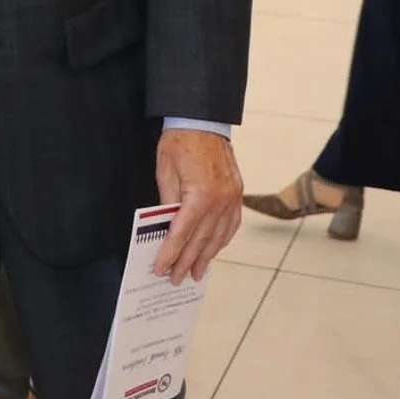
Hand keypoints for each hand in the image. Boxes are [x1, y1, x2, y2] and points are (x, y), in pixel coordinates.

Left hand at [153, 130, 242, 282]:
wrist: (203, 119)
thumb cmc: (180, 142)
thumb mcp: (164, 172)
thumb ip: (167, 203)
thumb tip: (165, 229)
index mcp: (199, 196)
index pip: (182, 234)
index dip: (170, 254)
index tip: (162, 269)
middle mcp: (220, 201)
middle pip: (201, 240)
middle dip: (186, 262)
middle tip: (176, 279)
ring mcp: (232, 198)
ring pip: (218, 237)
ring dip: (206, 257)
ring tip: (196, 273)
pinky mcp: (237, 194)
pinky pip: (231, 225)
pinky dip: (222, 241)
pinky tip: (214, 250)